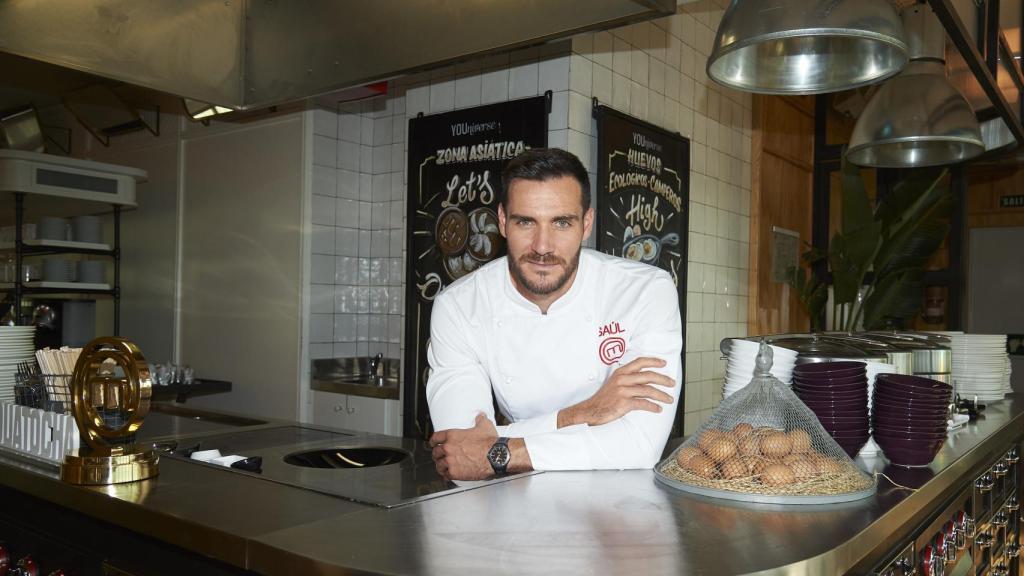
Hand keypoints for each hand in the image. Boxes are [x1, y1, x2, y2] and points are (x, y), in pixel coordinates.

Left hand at [429, 412, 497, 480]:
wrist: (494, 456)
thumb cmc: (489, 443)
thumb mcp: (484, 425)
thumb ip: (480, 419)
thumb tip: (481, 416)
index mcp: (452, 435)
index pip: (436, 437)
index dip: (433, 441)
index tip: (433, 443)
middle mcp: (448, 448)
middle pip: (435, 452)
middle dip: (436, 455)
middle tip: (438, 456)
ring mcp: (450, 461)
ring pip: (439, 465)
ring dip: (440, 466)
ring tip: (442, 467)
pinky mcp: (455, 473)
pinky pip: (446, 475)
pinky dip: (446, 475)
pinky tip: (448, 475)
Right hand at [559, 357, 674, 426]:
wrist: (591, 410)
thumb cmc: (604, 398)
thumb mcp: (614, 383)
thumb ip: (628, 379)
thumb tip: (645, 380)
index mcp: (620, 372)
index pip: (640, 362)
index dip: (653, 361)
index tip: (663, 363)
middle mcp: (622, 379)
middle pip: (648, 376)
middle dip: (663, 379)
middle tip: (672, 383)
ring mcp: (623, 391)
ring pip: (649, 391)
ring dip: (662, 395)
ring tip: (669, 399)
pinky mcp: (624, 403)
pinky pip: (643, 404)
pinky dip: (653, 407)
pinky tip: (658, 409)